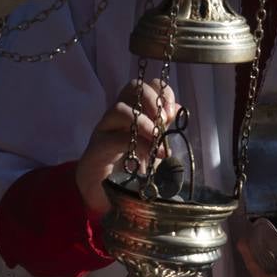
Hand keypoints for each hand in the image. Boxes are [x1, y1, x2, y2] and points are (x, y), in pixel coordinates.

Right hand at [74, 79, 178, 217]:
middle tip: (165, 120)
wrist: (101, 190)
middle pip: (133, 87)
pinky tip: (152, 154)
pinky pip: (116, 138)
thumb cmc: (128, 166)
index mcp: (133, 109)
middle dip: (153, 100)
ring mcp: (106, 128)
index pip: (147, 85)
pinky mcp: (98, 148)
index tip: (173, 112)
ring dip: (144, 122)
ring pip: (120, 108)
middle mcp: (118, 114)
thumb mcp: (152, 146)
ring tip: (157, 138)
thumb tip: (177, 108)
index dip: (162, 93)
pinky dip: (138, 144)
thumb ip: (163, 128)